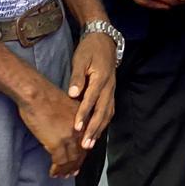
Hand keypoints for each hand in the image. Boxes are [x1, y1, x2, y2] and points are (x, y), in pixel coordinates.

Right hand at [17, 80, 86, 177]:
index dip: (83, 153)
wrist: (38, 95)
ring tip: (61, 175)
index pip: (87, 141)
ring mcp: (71, 137)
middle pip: (82, 152)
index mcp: (85, 120)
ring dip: (66, 169)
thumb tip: (67, 132)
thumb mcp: (68, 108)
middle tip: (71, 173)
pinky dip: (57, 169)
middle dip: (76, 164)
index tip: (79, 161)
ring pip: (72, 159)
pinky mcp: (58, 143)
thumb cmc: (48, 98)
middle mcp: (81, 129)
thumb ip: (72, 121)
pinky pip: (60, 162)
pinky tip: (53, 172)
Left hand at [68, 33, 115, 149]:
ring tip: (90, 144)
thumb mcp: (81, 60)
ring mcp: (112, 89)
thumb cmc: (90, 50)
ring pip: (108, 112)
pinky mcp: (111, 91)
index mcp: (101, 78)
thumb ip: (77, 77)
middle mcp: (109, 86)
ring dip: (100, 129)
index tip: (76, 128)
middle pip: (103, 111)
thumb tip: (72, 94)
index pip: (91, 99)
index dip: (83, 114)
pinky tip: (98, 132)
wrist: (104, 40)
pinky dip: (104, 122)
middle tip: (85, 145)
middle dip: (94, 129)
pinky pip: (109, 110)